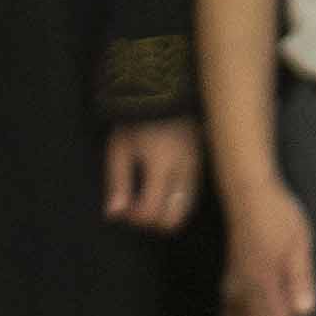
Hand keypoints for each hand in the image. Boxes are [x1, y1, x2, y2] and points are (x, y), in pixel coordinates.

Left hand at [105, 118, 204, 232]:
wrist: (165, 93)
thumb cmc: (137, 121)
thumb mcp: (119, 148)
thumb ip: (117, 183)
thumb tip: (115, 215)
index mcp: (161, 167)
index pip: (151, 212)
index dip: (134, 218)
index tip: (124, 207)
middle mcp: (184, 172)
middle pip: (173, 220)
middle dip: (152, 222)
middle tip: (136, 207)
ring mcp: (196, 170)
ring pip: (185, 211)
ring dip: (165, 214)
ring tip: (147, 199)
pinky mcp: (200, 167)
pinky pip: (191, 197)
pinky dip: (175, 203)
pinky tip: (160, 190)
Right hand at [222, 174, 315, 315]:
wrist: (248, 188)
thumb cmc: (278, 213)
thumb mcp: (299, 243)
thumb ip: (300, 278)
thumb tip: (304, 312)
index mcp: (268, 278)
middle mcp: (251, 281)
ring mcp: (241, 272)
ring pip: (250, 311)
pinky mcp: (238, 262)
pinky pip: (241, 295)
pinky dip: (243, 310)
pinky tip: (237, 308)